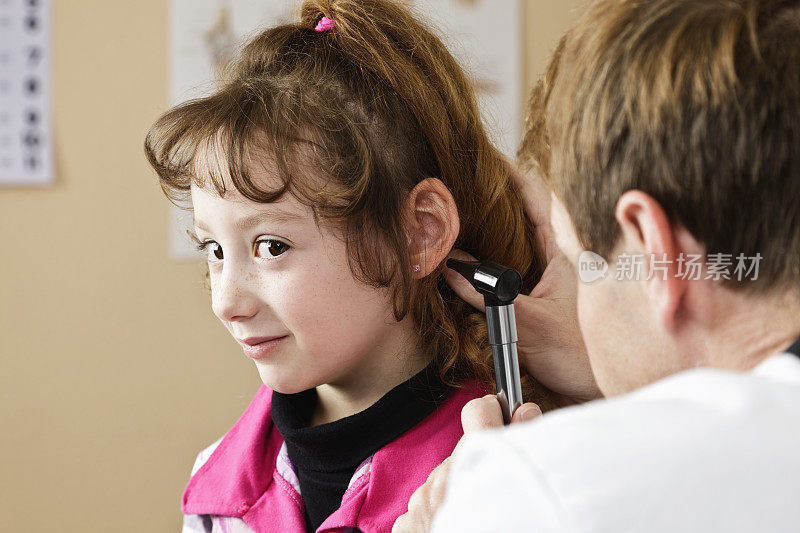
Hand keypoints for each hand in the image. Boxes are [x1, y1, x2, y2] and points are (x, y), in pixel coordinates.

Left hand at [392, 396, 541, 532]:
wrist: (474, 531)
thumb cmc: (510, 517)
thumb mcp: (520, 483)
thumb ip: (521, 445)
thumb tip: (527, 409)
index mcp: (477, 464)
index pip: (480, 414)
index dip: (491, 413)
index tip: (499, 413)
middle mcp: (444, 477)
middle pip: (460, 459)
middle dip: (474, 472)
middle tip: (493, 497)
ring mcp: (421, 502)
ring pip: (439, 487)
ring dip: (453, 499)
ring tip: (474, 523)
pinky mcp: (406, 526)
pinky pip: (420, 514)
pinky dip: (434, 521)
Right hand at [443, 162, 600, 403]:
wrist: (603, 388)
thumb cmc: (578, 354)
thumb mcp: (526, 321)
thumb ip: (485, 294)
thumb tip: (448, 267)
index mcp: (565, 250)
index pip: (537, 198)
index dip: (511, 173)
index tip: (483, 156)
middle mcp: (561, 255)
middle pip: (527, 210)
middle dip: (497, 192)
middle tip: (465, 178)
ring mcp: (555, 272)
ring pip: (522, 234)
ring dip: (496, 220)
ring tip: (464, 205)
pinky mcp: (547, 292)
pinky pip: (518, 258)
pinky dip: (497, 248)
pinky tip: (476, 249)